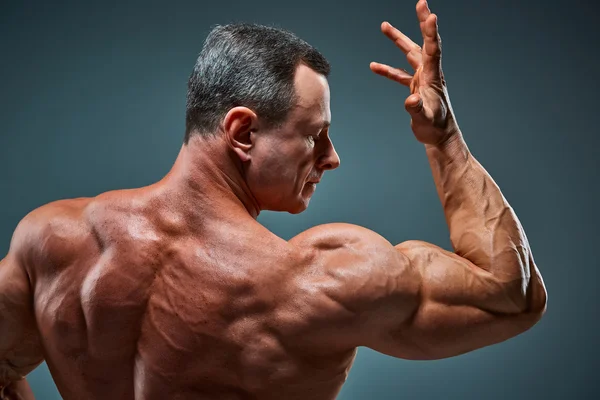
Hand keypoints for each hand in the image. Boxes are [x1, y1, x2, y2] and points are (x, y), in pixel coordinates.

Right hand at [370, 0, 460, 146]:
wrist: (439, 137)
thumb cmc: (435, 128)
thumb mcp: (425, 120)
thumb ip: (416, 109)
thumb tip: (410, 99)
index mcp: (433, 77)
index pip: (432, 49)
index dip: (431, 32)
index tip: (430, 15)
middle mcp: (429, 74)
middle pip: (423, 43)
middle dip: (422, 23)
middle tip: (421, 3)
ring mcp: (422, 79)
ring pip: (410, 54)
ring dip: (398, 40)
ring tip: (384, 27)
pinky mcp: (415, 87)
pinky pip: (400, 74)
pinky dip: (388, 70)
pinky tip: (374, 65)